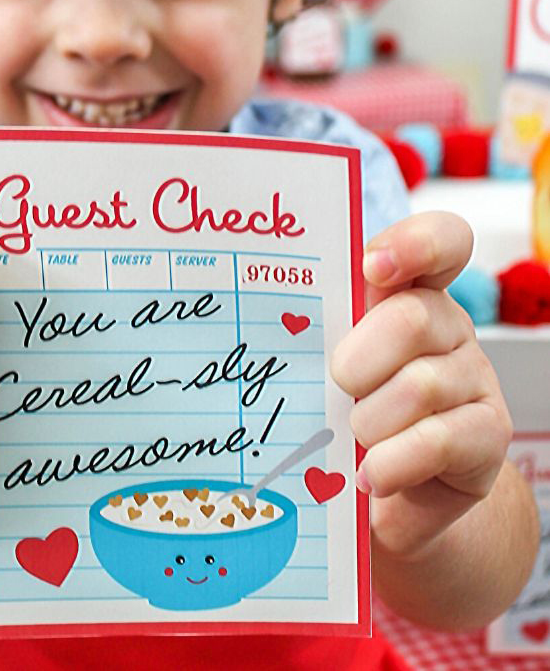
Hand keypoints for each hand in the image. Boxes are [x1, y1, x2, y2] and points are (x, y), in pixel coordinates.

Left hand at [331, 211, 510, 557]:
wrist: (397, 491)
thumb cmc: (346, 411)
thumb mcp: (322, 364)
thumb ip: (307, 332)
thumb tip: (244, 317)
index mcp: (407, 294)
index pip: (441, 241)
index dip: (414, 243)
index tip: (372, 267)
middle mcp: (448, 327)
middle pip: (412, 318)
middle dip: (357, 361)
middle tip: (337, 387)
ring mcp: (474, 378)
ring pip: (419, 386)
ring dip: (368, 421)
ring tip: (353, 438)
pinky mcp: (488, 433)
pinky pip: (437, 441)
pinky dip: (391, 462)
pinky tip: (371, 475)